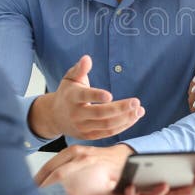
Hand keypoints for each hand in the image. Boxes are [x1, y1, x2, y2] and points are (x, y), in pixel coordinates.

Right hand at [29, 55, 144, 139]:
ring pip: (106, 125)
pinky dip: (122, 126)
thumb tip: (87, 58)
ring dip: (125, 119)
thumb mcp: (70, 78)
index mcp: (72, 97)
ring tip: (140, 110)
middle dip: (120, 108)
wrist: (55, 116)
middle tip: (136, 102)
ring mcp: (83, 127)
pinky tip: (133, 118)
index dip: (96, 96)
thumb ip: (79, 69)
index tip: (110, 95)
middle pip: (100, 113)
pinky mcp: (89, 136)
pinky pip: (108, 133)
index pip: (84, 96)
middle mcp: (76, 114)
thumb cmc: (67, 93)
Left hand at [38, 146, 192, 194]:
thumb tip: (144, 156)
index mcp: (126, 186)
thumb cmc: (70, 180)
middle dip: (179, 190)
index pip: (154, 183)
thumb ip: (124, 160)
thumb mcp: (100, 159)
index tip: (189, 170)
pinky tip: (130, 192)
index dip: (173, 178)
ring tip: (165, 183)